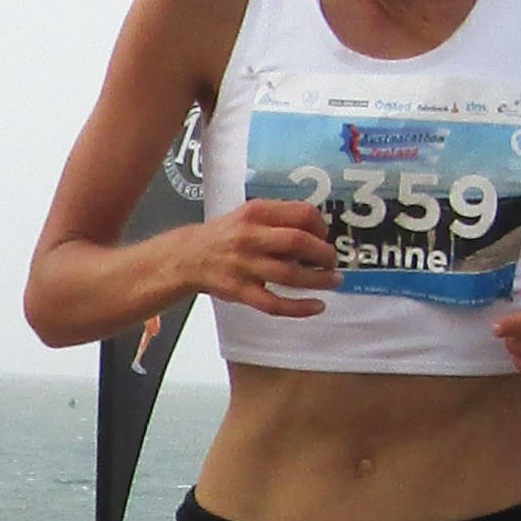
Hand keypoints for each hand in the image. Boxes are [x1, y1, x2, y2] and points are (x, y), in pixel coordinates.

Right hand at [185, 198, 335, 318]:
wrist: (188, 257)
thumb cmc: (225, 235)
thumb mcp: (247, 215)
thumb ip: (278, 220)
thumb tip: (318, 233)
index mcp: (256, 212)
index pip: (302, 213)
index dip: (321, 226)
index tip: (324, 236)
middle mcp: (250, 237)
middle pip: (299, 242)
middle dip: (324, 254)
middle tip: (332, 261)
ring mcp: (244, 266)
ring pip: (290, 274)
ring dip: (319, 279)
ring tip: (333, 281)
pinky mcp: (240, 291)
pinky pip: (274, 303)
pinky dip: (299, 307)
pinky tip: (317, 306)